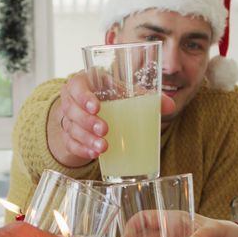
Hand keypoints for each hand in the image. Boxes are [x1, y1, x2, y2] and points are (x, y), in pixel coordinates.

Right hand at [48, 73, 175, 166]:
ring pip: (71, 129)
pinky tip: (94, 154)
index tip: (96, 107)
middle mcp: (71, 100)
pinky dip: (82, 150)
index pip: (77, 86)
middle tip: (105, 130)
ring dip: (86, 139)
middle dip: (88, 122)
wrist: (89, 109)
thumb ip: (144, 96)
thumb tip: (169, 106)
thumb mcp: (122, 92)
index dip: (84, 96)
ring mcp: (67, 119)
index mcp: (83, 82)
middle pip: (73, 110)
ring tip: (103, 147)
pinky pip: (71, 144)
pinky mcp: (68, 136)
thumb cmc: (108, 95)